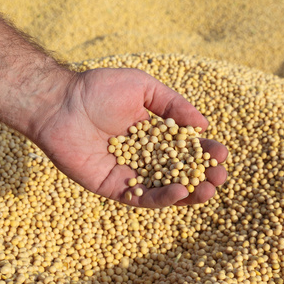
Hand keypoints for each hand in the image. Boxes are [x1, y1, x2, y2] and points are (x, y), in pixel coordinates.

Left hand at [30, 68, 227, 207]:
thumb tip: (203, 125)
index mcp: (151, 134)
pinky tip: (181, 191)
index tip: (222, 154)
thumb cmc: (98, 90)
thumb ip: (173, 104)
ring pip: (164, 189)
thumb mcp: (143, 87)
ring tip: (209, 190)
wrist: (61, 103)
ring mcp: (129, 173)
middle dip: (202, 176)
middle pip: (178, 171)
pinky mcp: (113, 187)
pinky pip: (141, 197)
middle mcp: (143, 156)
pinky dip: (162, 197)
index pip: (184, 148)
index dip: (204, 152)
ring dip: (189, 192)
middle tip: (220, 177)